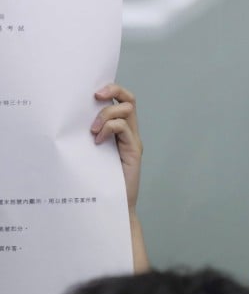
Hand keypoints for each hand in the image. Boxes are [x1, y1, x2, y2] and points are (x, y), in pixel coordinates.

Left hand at [92, 83, 141, 210]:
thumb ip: (88, 135)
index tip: (94, 92)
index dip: (112, 89)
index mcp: (120, 130)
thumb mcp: (89, 151)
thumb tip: (69, 118)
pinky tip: (98, 141)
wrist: (112, 203)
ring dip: (106, 114)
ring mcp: (132, 141)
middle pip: (129, 99)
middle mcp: (129, 132)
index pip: (122, 100)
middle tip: (96, 97)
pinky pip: (123, 128)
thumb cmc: (98, 180)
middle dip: (113, 90)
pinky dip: (109, 129)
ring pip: (126, 110)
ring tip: (94, 130)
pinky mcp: (133, 150)